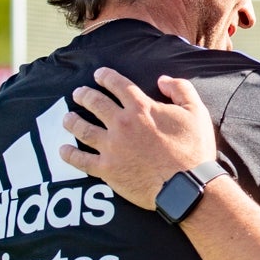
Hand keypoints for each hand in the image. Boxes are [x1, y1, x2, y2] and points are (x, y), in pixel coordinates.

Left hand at [60, 67, 216, 209]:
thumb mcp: (196, 111)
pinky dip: (70, 154)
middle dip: (84, 95)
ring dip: (72, 121)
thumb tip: (162, 80)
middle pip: (95, 103)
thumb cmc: (194, 149)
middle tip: (78, 93)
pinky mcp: (107, 169)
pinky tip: (63, 150)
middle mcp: (122, 124)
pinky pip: (81, 160)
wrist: (186, 185)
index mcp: (142, 108)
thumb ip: (180, 89)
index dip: (106, 77)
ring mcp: (112, 147)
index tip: (99, 74)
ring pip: (83, 129)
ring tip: (66, 117)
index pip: (118, 85)